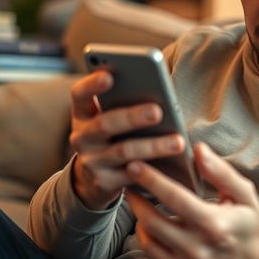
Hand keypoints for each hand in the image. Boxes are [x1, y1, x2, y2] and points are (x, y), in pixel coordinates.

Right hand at [68, 71, 186, 210]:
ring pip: (124, 151)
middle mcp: (82, 136)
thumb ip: (124, 102)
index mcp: (83, 113)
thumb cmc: (113, 135)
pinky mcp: (104, 182)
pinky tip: (172, 165)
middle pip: (105, 123)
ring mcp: (92, 161)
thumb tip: (159, 89)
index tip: (109, 76)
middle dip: (133, 117)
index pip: (80, 94)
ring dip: (153, 146)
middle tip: (157, 111)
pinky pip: (132, 176)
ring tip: (178, 142)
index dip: (92, 84)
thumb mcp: (110, 117)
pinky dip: (153, 170)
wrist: (94, 178)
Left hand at [124, 142, 258, 258]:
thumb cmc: (250, 225)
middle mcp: (198, 249)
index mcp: (215, 224)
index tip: (135, 164)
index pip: (174, 198)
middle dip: (135, 197)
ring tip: (136, 198)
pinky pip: (152, 254)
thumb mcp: (245, 195)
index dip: (151, 180)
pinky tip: (149, 220)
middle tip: (128, 180)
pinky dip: (147, 234)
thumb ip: (220, 172)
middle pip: (152, 220)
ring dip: (138, 216)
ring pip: (147, 238)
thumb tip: (198, 149)